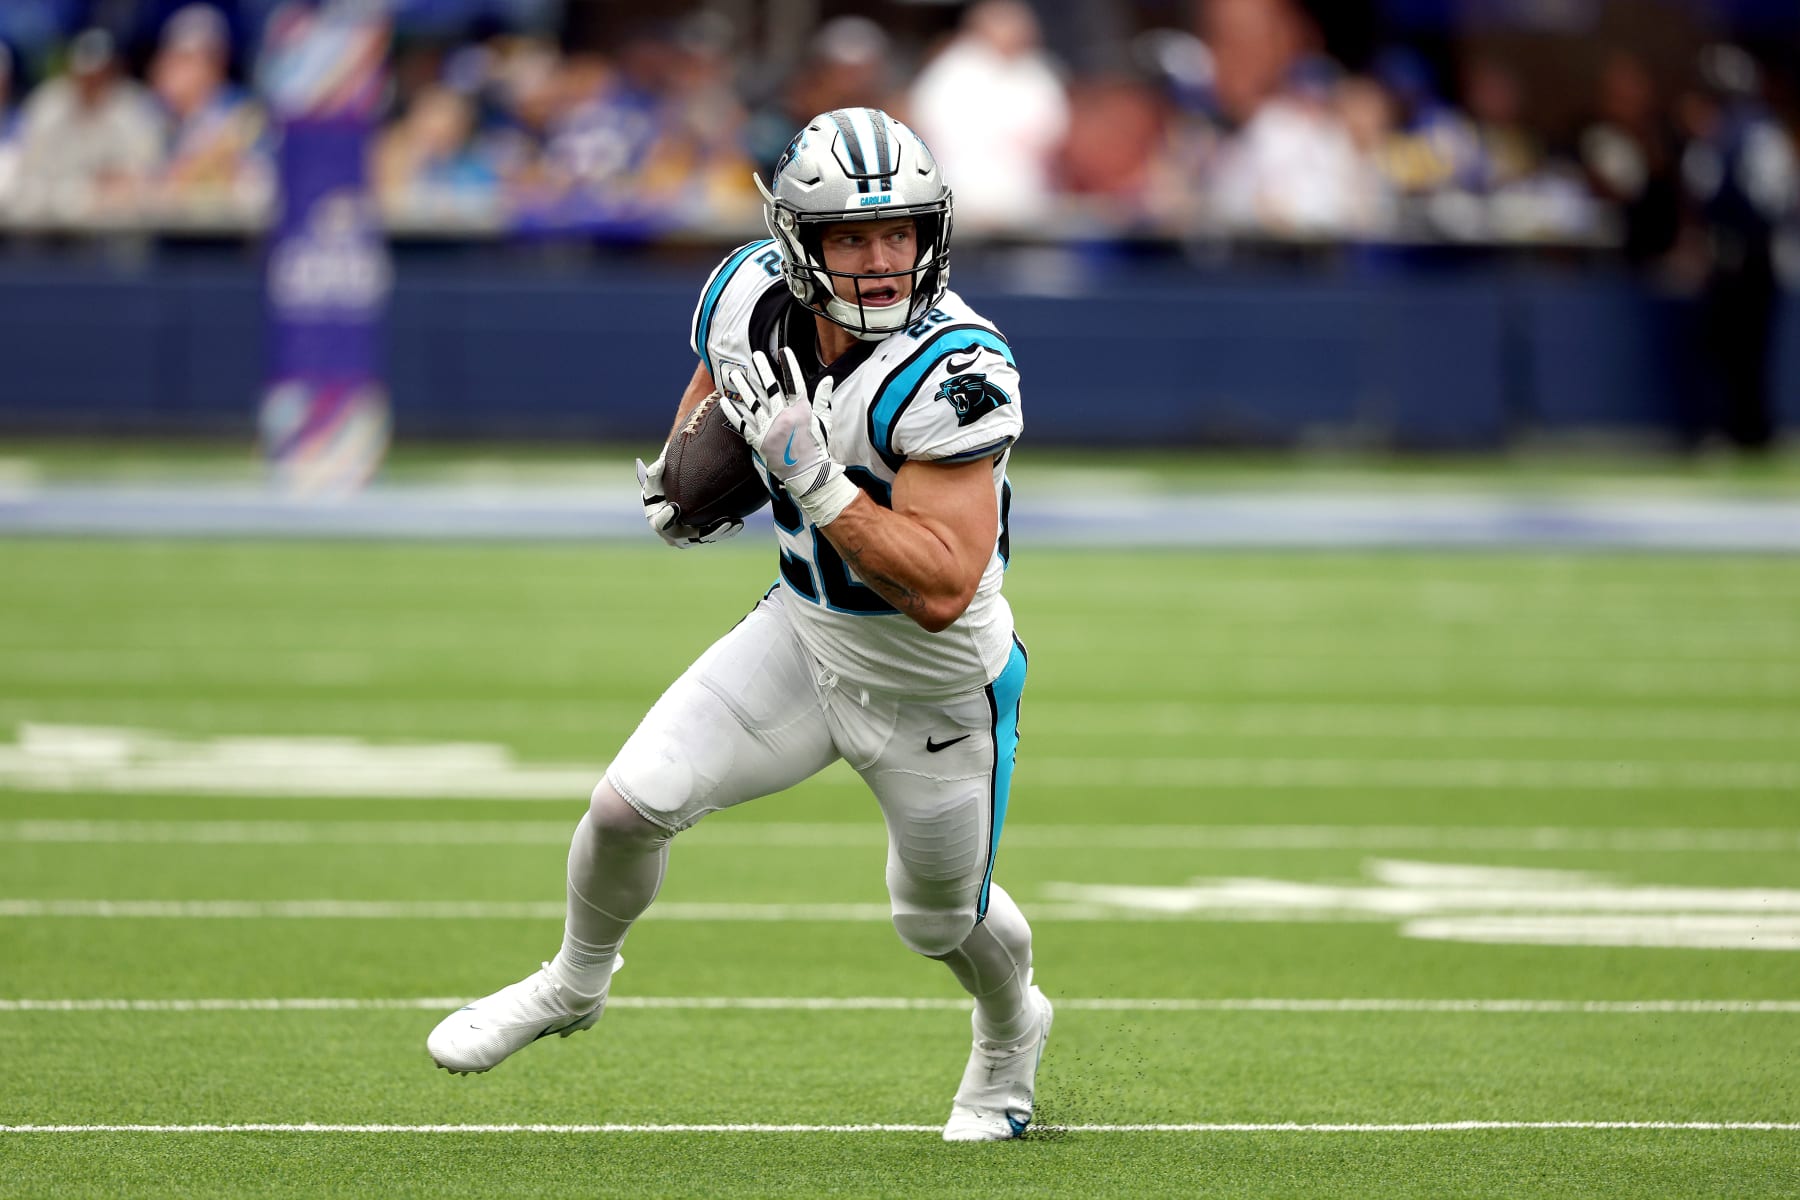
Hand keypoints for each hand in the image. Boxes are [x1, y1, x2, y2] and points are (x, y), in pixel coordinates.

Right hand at [635, 450, 742, 548]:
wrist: (673, 493)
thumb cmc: (661, 484)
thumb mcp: (656, 477)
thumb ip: (656, 471)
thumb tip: (662, 463)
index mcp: (657, 520)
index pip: (659, 524)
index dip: (665, 518)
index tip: (674, 507)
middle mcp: (671, 534)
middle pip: (686, 538)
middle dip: (702, 532)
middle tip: (718, 522)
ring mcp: (687, 538)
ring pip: (703, 538)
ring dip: (719, 532)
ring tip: (733, 523)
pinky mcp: (700, 536)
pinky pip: (713, 535)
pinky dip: (726, 531)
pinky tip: (738, 522)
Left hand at [719, 348, 840, 499]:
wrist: (807, 474)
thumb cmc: (817, 448)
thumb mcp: (824, 422)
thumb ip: (823, 399)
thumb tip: (828, 380)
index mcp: (801, 410)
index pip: (795, 382)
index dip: (790, 365)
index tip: (784, 351)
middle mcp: (783, 416)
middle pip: (771, 388)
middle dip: (763, 370)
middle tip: (756, 356)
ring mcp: (769, 428)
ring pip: (753, 402)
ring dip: (744, 386)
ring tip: (735, 374)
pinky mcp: (758, 441)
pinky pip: (742, 423)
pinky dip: (733, 411)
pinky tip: (725, 400)